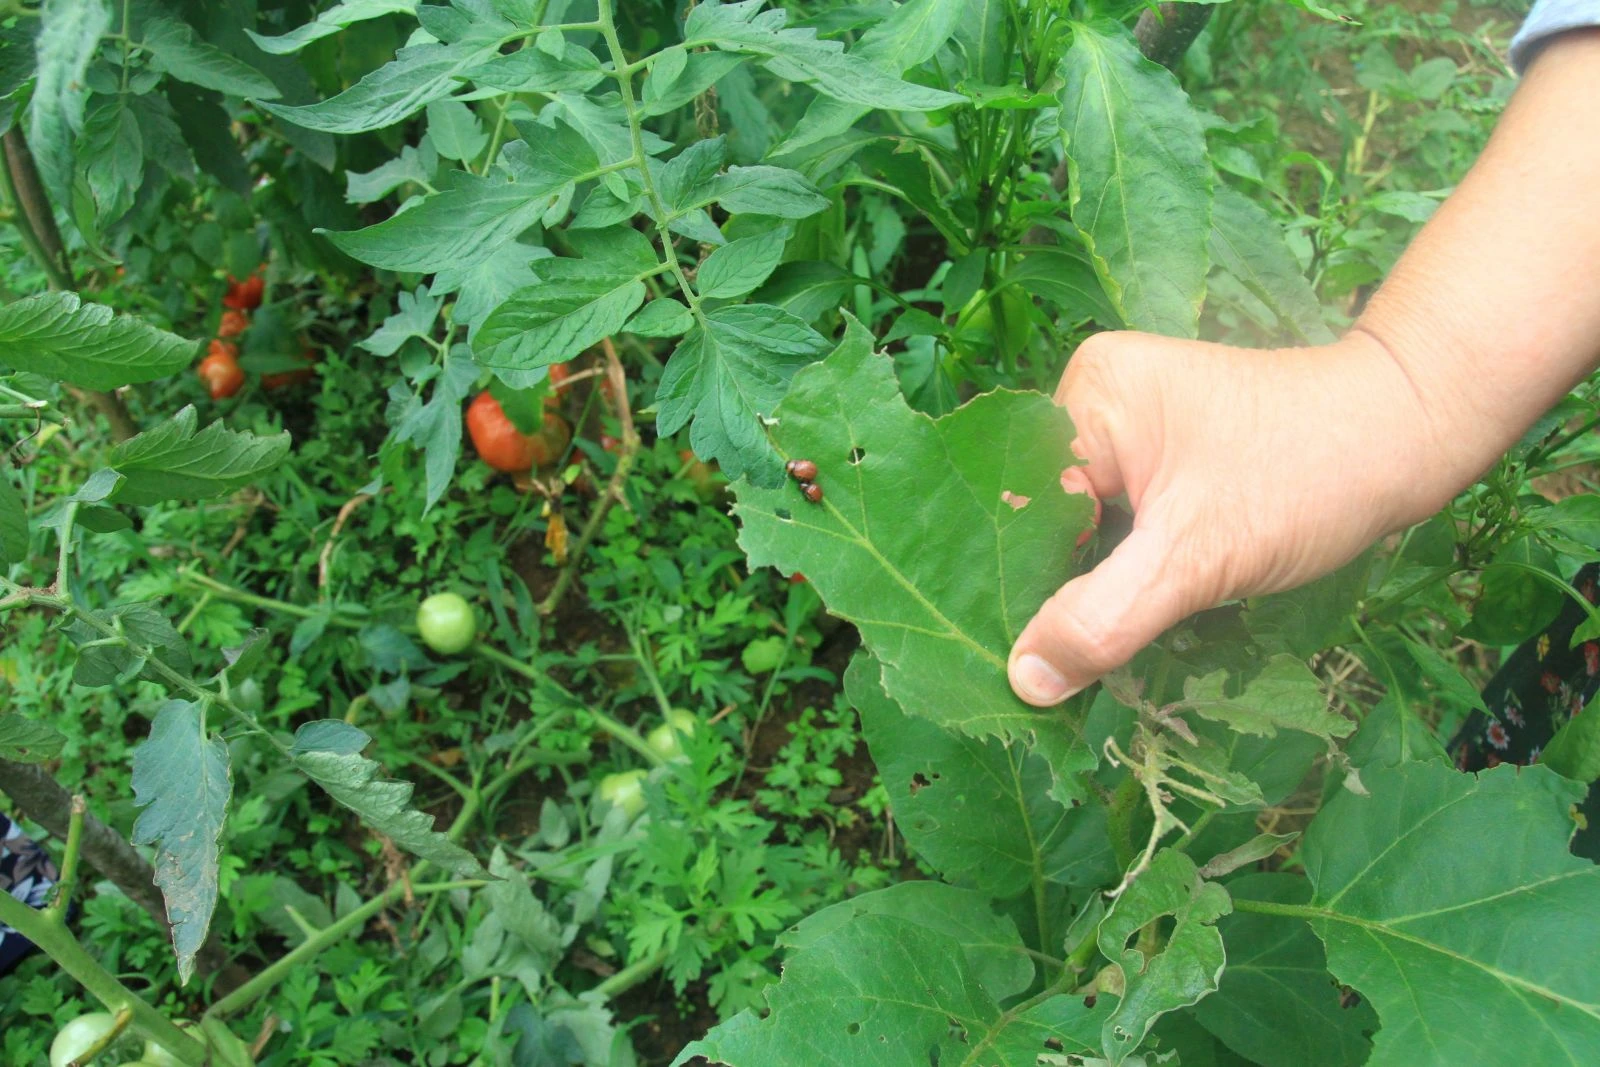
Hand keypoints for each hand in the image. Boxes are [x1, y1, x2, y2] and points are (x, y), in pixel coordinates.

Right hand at [1007, 329, 1452, 705]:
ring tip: (1089, 653)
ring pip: (1081, 528)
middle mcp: (1096, 399)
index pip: (1021, 504)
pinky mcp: (1163, 456)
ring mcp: (1130, 427)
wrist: (1410, 439)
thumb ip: (1102, 619)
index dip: (1020, 583)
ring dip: (1091, 588)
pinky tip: (1128, 618)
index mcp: (1088, 396)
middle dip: (1056, 589)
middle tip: (1057, 671)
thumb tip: (1021, 682)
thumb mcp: (1195, 559)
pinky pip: (1117, 523)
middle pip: (1044, 516)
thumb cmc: (1308, 479)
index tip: (1021, 661)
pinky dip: (1123, 572)